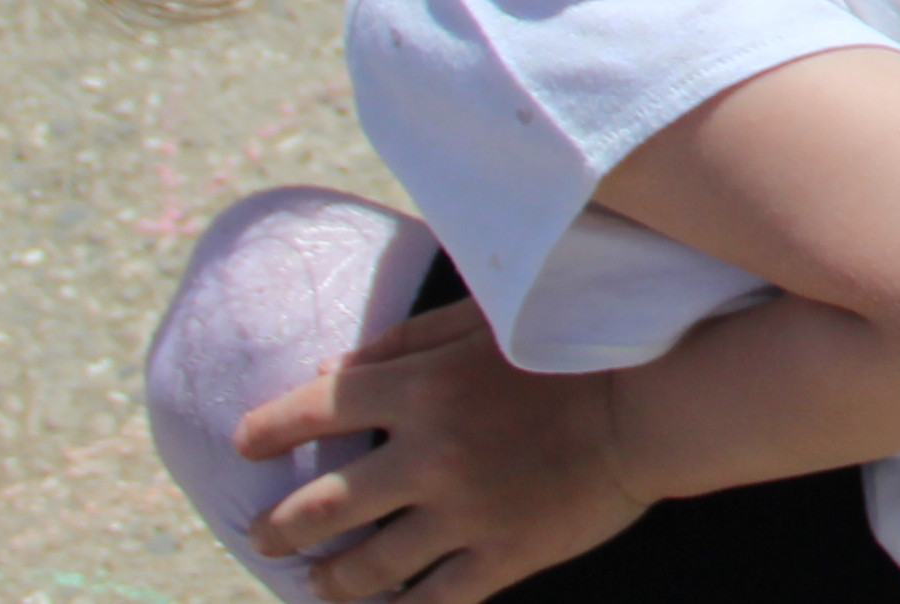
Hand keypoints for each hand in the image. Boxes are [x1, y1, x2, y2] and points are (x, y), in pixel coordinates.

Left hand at [233, 301, 650, 602]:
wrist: (656, 404)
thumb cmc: (571, 351)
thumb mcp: (487, 324)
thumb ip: (404, 344)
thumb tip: (324, 374)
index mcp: (423, 387)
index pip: (311, 411)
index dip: (264, 430)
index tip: (244, 446)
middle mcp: (430, 454)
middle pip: (319, 507)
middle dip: (276, 527)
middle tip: (263, 534)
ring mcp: (464, 513)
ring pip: (364, 569)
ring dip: (327, 579)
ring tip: (317, 581)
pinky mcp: (502, 556)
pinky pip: (429, 603)